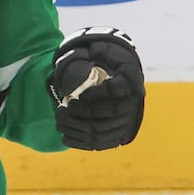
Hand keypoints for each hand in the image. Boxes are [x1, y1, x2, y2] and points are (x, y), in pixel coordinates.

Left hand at [48, 30, 144, 149]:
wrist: (123, 85)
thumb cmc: (111, 65)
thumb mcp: (108, 53)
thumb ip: (100, 51)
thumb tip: (92, 50)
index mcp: (132, 81)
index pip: (115, 91)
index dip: (97, 94)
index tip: (79, 95)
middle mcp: (133, 104)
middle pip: (108, 113)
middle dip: (83, 112)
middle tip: (66, 108)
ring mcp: (126, 123)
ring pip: (102, 130)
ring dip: (78, 127)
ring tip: (60, 120)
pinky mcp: (117, 137)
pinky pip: (100, 144)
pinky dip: (81, 142)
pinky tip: (65, 136)